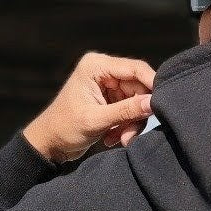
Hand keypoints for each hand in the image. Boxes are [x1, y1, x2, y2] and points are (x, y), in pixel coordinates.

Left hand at [23, 53, 155, 163]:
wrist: (49, 145)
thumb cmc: (64, 128)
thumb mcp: (96, 120)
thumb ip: (126, 111)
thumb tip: (153, 104)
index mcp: (96, 66)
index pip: (134, 69)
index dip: (152, 85)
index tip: (161, 104)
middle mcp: (103, 71)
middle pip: (139, 88)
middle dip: (136, 114)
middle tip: (129, 135)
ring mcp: (108, 86)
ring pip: (137, 102)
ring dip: (131, 124)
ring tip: (119, 139)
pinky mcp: (111, 100)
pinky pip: (130, 111)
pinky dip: (125, 126)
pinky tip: (112, 138)